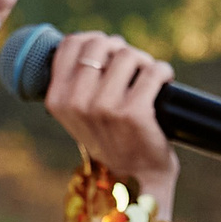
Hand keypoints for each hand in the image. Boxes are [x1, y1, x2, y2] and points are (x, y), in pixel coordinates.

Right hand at [40, 30, 178, 217]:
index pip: (71, 44)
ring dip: (144, 62)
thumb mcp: (79, 114)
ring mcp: (105, 107)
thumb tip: (91, 39)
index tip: (108, 54)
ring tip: (147, 79)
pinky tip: (164, 83)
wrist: (135, 182)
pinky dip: (163, 73)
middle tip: (132, 68)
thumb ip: (76, 81)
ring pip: (128, 54)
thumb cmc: (110, 140)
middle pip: (100, 43)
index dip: (93, 41)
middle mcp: (77, 103)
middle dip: (120, 50)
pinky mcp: (135, 113)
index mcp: (57, 100)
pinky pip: (154, 70)